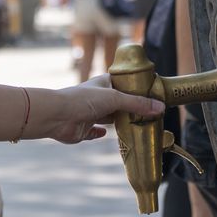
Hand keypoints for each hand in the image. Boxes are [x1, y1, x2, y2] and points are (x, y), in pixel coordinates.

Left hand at [37, 77, 164, 143]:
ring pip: (107, 117)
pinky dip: (98, 133)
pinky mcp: (82, 129)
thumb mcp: (115, 98)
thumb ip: (137, 104)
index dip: (135, 87)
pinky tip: (105, 134)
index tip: (150, 93)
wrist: (56, 116)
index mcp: (104, 84)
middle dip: (130, 108)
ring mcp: (89, 113)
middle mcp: (97, 98)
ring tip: (136, 126)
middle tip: (148, 114)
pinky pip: (93, 132)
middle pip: (118, 102)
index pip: (123, 82)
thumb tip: (160, 108)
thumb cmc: (82, 100)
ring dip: (118, 121)